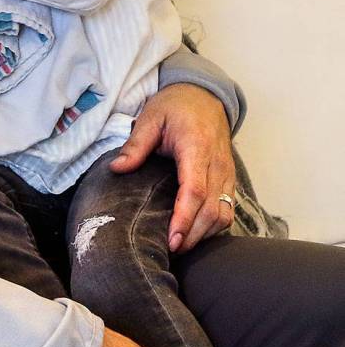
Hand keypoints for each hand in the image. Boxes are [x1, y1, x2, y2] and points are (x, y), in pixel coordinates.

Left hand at [109, 84, 235, 252]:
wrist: (203, 95)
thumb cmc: (175, 107)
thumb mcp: (150, 118)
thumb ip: (135, 145)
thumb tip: (117, 168)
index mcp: (197, 148)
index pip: (195, 191)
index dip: (184, 218)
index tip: (172, 239)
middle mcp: (218, 164)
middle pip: (212, 210)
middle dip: (192, 235)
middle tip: (170, 252)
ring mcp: (227, 173)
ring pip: (223, 214)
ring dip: (204, 235)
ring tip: (179, 248)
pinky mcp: (229, 180)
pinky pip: (227, 210)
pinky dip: (213, 227)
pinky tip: (193, 235)